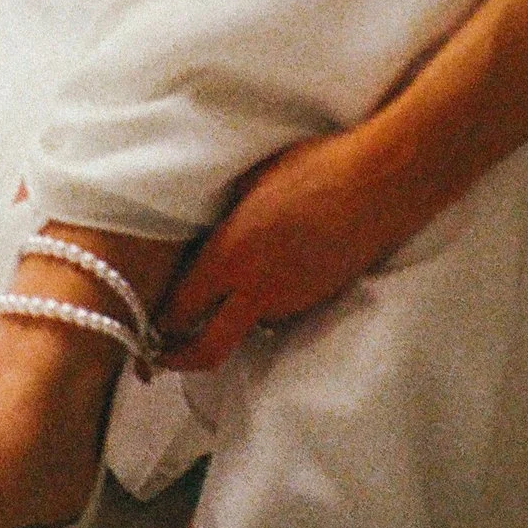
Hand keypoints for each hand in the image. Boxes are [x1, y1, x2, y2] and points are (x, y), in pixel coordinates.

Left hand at [156, 126, 401, 373]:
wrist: (381, 183)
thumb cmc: (315, 167)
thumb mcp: (252, 180)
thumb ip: (224, 215)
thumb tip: (208, 228)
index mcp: (231, 257)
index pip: (179, 309)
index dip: (157, 323)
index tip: (146, 325)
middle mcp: (257, 290)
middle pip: (208, 349)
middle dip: (179, 360)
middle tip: (162, 358)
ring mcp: (291, 300)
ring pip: (247, 326)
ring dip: (230, 320)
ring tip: (225, 294)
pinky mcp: (319, 299)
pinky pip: (281, 311)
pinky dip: (267, 303)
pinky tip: (273, 271)